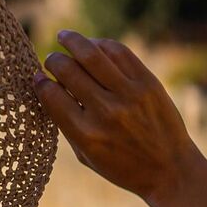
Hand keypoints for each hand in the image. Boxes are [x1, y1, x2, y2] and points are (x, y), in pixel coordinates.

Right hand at [33, 29, 202, 200]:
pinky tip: (93, 45)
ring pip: (92, 54)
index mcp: (85, 134)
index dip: (39, 82)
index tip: (37, 78)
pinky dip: (101, 44)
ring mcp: (129, 95)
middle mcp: (106, 112)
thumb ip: (65, 123)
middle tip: (50, 60)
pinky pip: (119, 52)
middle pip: (68, 70)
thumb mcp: (85, 154)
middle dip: (53, 60)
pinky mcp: (148, 83)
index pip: (51, 95)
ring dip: (72, 40)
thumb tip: (48, 87)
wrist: (169, 170)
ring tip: (64, 37)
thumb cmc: (121, 165)